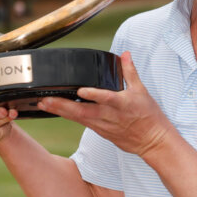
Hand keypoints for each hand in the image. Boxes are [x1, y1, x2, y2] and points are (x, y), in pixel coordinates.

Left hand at [38, 52, 174, 157]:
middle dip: (63, 106)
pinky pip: (81, 123)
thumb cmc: (149, 116)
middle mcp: (110, 116)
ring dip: (60, 111)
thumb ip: (130, 72)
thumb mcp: (142, 91)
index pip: (107, 98)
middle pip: (84, 112)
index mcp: (123, 104)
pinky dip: (68, 116)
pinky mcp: (100, 132)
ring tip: (43, 104)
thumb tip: (125, 54)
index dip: (94, 95)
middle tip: (46, 99)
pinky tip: (55, 110)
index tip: (80, 90)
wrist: (153, 141)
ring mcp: (104, 126)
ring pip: (78, 119)